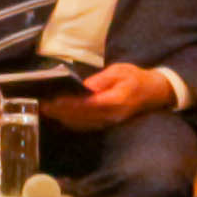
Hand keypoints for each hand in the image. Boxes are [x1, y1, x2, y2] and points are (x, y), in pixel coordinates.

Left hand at [55, 60, 169, 128]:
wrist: (154, 93)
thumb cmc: (136, 78)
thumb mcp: (120, 71)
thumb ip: (101, 80)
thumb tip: (83, 87)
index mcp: (116, 101)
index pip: (88, 105)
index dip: (69, 105)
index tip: (53, 101)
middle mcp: (112, 116)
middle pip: (82, 117)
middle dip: (61, 113)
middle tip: (42, 106)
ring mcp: (110, 122)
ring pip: (82, 124)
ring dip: (63, 118)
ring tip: (47, 110)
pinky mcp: (107, 124)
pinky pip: (87, 125)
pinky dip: (72, 121)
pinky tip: (60, 116)